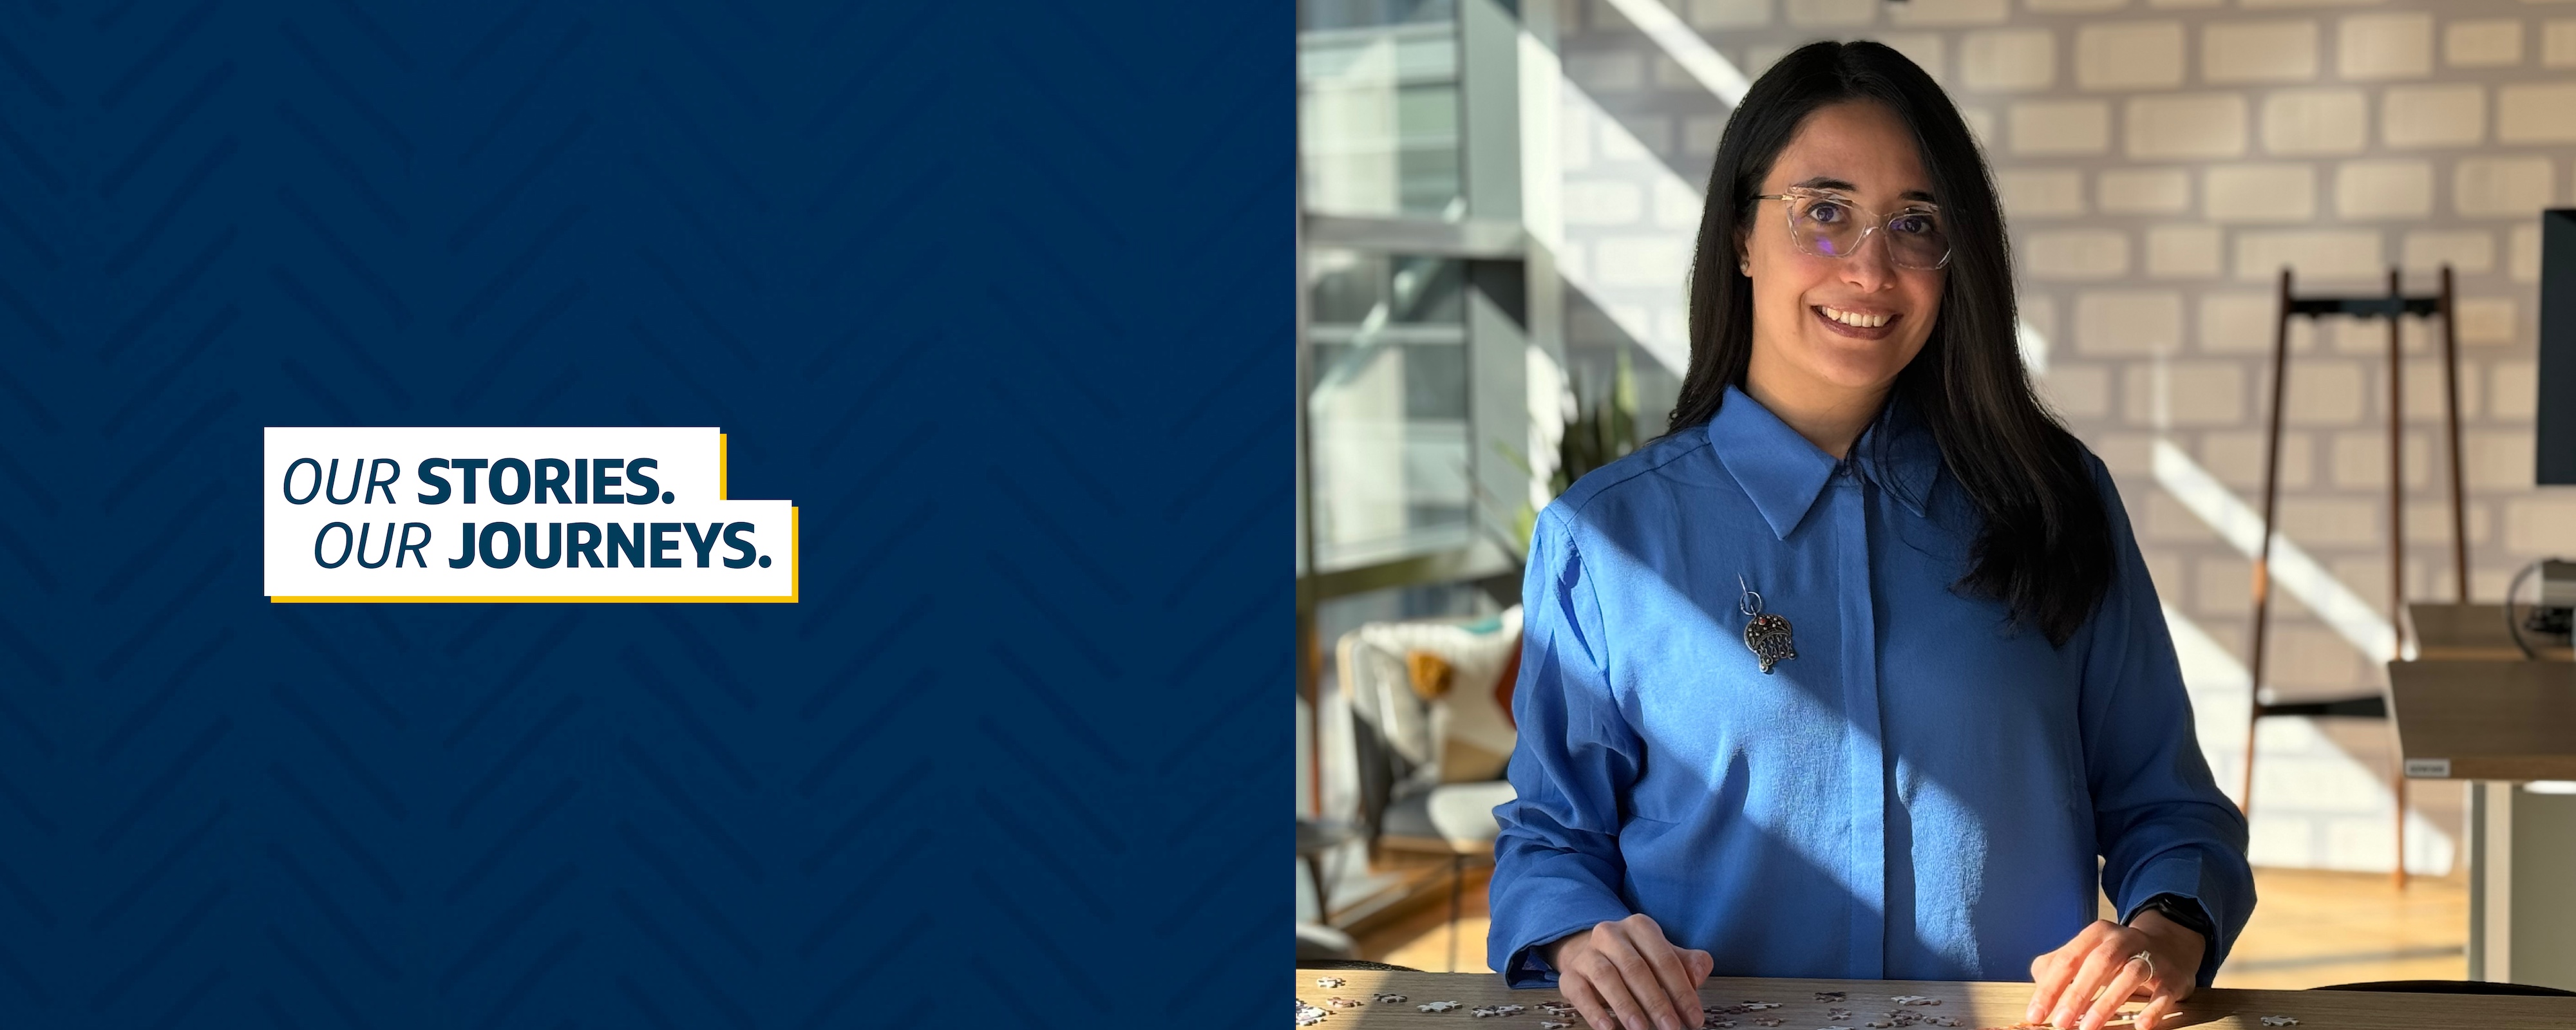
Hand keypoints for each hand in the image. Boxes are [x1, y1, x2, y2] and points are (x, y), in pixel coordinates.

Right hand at [1543, 913, 1713, 1029]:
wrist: (1591, 956)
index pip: (1665, 959)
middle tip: (1671, 1028)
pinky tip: (1609, 1029)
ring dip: (1626, 1007)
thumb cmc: (1637, 960)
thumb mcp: (1664, 957)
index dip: (1682, 991)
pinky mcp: (1569, 974)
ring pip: (1607, 977)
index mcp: (1639, 927)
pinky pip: (1580, 992)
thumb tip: (1700, 972)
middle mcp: (1610, 934)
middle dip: (1656, 1002)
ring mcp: (1587, 953)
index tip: (1694, 1019)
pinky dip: (1595, 1012)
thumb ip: (1687, 964)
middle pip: (1636, 969)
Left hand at [2024, 912, 2203, 1029]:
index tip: (2035, 1015)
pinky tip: (2140, 1026)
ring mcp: (2151, 956)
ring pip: (2129, 975)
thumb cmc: (2116, 957)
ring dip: (2107, 1003)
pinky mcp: (2173, 977)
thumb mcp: (2086, 954)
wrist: (2169, 946)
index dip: (2049, 988)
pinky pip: (2163, 992)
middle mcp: (2123, 940)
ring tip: (2089, 1028)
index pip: (2067, 959)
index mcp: (2096, 934)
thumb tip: (2039, 992)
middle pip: (2097, 963)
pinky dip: (2153, 1010)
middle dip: (2077, 995)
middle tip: (2060, 1023)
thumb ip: (2057, 968)